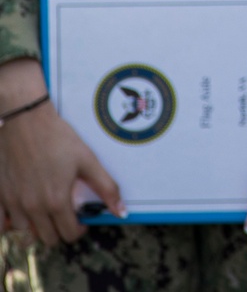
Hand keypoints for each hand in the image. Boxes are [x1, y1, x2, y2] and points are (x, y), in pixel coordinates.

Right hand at [0, 64, 123, 245]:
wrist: (26, 120)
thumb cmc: (58, 137)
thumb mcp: (87, 159)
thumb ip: (105, 187)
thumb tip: (120, 211)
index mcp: (56, 201)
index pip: (69, 234)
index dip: (79, 229)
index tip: (81, 220)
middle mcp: (34, 208)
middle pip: (48, 239)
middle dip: (60, 231)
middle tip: (65, 215)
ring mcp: (14, 204)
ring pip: (26, 234)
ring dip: (37, 228)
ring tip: (46, 211)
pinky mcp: (1, 196)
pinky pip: (3, 224)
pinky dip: (12, 223)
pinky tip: (23, 210)